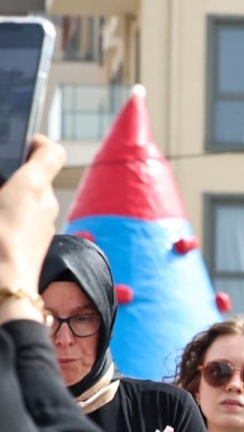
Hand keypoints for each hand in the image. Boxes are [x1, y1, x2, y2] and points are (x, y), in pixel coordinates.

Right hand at [0, 136, 62, 320]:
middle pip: (35, 177)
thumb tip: (6, 184)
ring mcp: (45, 226)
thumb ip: (4, 182)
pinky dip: (11, 217)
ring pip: (28, 201)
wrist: (4, 290)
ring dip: (10, 198)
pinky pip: (26, 222)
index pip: (50, 151)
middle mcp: (46, 203)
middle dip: (11, 174)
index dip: (34, 142)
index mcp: (33, 185)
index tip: (14, 143)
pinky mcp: (37, 245)